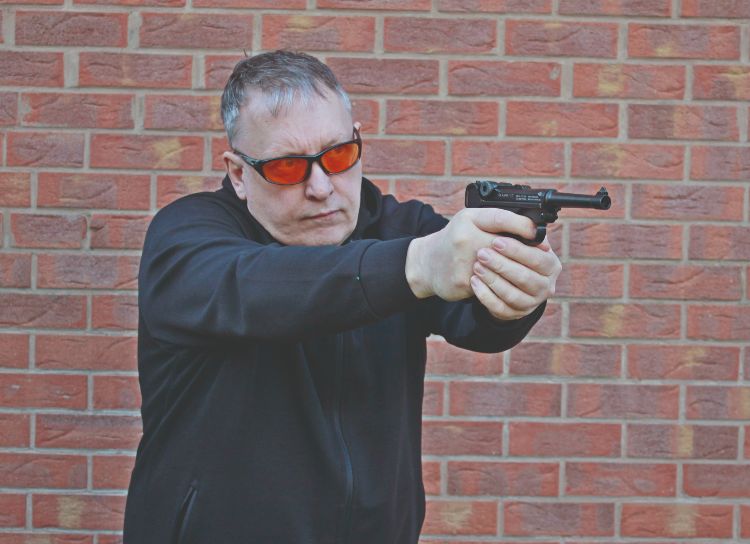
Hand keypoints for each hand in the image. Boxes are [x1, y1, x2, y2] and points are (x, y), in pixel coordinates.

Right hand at [405, 208, 537, 300]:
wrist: (426, 263)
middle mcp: (464, 237)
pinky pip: (489, 284)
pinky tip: (506, 284)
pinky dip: (500, 284)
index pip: (500, 218)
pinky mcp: (462, 281)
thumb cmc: (455, 240)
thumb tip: (531, 231)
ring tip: (528, 272)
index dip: (523, 225)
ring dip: (514, 271)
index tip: (537, 233)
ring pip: (499, 268)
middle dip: (523, 252)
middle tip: (540, 257)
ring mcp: (462, 260)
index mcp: (468, 218)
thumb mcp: (470, 222)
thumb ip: (495, 222)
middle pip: (504, 245)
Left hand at [470, 235, 561, 320]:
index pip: (538, 258)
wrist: (507, 278)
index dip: (517, 250)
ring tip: (477, 267)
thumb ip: (523, 232)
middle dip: (502, 265)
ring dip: (493, 280)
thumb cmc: (514, 254)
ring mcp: (531, 303)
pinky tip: (474, 282)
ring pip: (512, 295)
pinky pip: (500, 308)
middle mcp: (546, 286)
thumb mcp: (521, 239)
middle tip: (482, 254)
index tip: (496, 241)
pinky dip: (485, 296)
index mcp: (552, 265)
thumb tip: (527, 225)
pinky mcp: (515, 314)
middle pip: (525, 278)